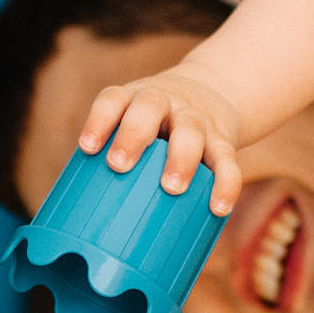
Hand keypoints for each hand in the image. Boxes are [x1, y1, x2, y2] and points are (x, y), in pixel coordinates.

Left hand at [79, 68, 248, 215]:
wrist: (215, 89)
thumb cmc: (157, 125)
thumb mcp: (135, 124)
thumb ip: (116, 160)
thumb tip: (86, 223)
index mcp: (135, 98)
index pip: (113, 100)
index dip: (99, 120)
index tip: (87, 148)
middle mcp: (165, 102)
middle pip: (149, 106)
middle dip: (133, 134)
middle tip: (119, 165)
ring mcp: (196, 119)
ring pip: (189, 131)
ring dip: (180, 158)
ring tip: (171, 188)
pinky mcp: (223, 139)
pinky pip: (227, 160)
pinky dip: (225, 184)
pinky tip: (218, 209)